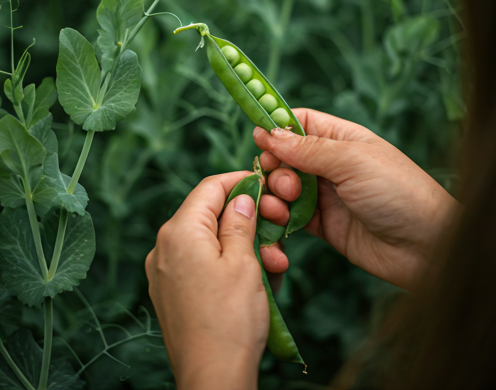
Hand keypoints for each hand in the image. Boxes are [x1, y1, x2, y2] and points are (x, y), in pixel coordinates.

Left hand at [145, 172, 267, 389]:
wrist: (212, 379)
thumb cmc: (230, 320)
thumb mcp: (244, 261)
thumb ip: (240, 221)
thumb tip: (242, 197)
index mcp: (179, 232)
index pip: (209, 188)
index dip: (239, 181)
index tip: (263, 184)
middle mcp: (163, 247)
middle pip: (209, 215)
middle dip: (246, 220)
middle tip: (277, 231)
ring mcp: (164, 271)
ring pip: (209, 241)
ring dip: (242, 246)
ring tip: (273, 265)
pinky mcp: (171, 291)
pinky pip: (202, 263)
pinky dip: (227, 263)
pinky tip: (254, 279)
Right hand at [253, 108, 459, 289]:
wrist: (427, 248)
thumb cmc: (398, 192)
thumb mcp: (351, 161)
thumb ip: (307, 149)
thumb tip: (268, 133)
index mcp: (342, 139)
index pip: (300, 122)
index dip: (277, 127)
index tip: (258, 138)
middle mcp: (331, 164)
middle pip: (286, 156)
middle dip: (276, 166)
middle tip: (284, 181)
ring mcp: (326, 195)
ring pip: (284, 186)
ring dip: (275, 193)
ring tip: (283, 204)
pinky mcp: (323, 224)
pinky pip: (291, 215)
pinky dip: (280, 217)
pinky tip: (280, 221)